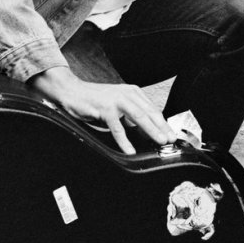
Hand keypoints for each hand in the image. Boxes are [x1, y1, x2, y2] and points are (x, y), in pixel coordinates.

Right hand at [29, 66, 178, 154]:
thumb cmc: (94, 101)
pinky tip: (130, 150)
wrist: (72, 91)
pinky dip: (124, 140)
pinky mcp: (105, 108)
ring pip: (139, 117)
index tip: (172, 135)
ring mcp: (116, 100)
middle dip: (162, 128)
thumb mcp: (118, 106)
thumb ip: (131, 116)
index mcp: (133, 92)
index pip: (152, 109)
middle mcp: (127, 93)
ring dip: (151, 131)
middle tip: (171, 140)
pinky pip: (117, 127)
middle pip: (150, 113)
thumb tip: (147, 131)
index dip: (163, 123)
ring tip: (159, 142)